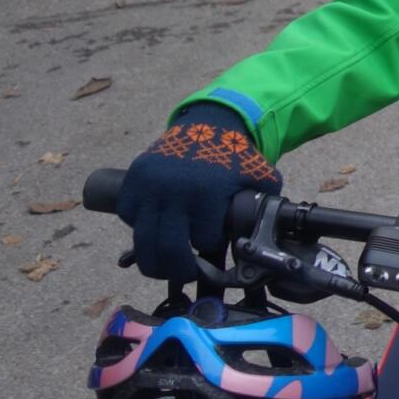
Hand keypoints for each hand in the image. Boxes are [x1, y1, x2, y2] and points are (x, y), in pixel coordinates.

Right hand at [115, 102, 280, 281]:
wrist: (207, 123)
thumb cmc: (234, 156)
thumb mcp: (258, 177)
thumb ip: (262, 205)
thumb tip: (270, 235)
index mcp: (207, 192)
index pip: (202, 240)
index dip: (209, 246)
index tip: (212, 245)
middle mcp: (174, 190)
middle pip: (167, 249)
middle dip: (176, 269)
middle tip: (184, 275)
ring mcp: (148, 187)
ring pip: (142, 241)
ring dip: (153, 261)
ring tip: (163, 266)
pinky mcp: (132, 182)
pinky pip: (128, 218)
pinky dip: (138, 229)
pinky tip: (153, 230)